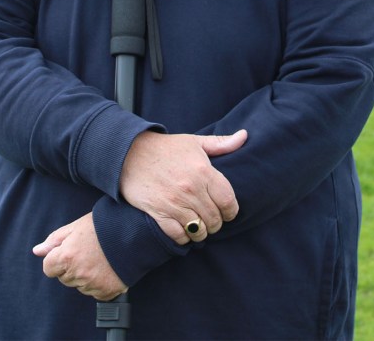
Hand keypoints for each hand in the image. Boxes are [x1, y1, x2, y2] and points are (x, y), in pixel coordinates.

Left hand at [33, 213, 126, 300]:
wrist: (135, 233)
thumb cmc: (105, 226)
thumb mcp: (76, 227)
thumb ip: (54, 240)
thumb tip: (37, 251)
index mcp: (67, 256)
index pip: (49, 268)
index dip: (57, 259)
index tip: (69, 252)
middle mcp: (78, 273)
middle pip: (64, 278)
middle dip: (71, 267)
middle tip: (87, 252)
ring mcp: (93, 284)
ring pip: (79, 286)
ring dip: (85, 276)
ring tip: (100, 259)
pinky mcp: (107, 292)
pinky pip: (95, 293)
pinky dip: (99, 284)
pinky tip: (107, 269)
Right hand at [119, 129, 246, 244]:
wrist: (128, 153)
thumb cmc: (165, 148)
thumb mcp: (194, 142)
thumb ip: (221, 143)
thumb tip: (244, 136)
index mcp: (203, 171)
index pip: (228, 201)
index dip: (231, 211)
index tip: (227, 211)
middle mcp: (191, 189)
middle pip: (215, 219)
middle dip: (216, 223)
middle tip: (211, 219)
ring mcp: (174, 203)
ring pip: (199, 230)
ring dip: (201, 232)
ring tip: (199, 225)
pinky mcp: (158, 213)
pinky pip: (178, 235)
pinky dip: (184, 237)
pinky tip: (184, 230)